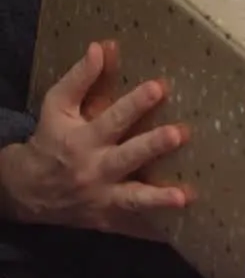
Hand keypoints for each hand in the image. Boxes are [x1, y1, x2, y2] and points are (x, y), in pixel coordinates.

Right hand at [0, 41, 189, 239]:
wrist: (26, 191)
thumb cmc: (50, 140)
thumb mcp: (57, 108)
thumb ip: (80, 79)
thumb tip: (102, 46)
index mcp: (83, 140)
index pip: (112, 119)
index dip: (135, 103)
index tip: (159, 86)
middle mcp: (94, 170)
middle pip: (127, 157)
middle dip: (153, 145)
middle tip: (180, 133)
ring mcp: (102, 198)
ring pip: (133, 199)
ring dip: (158, 198)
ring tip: (184, 196)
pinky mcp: (109, 220)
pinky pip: (135, 227)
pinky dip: (156, 230)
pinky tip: (182, 230)